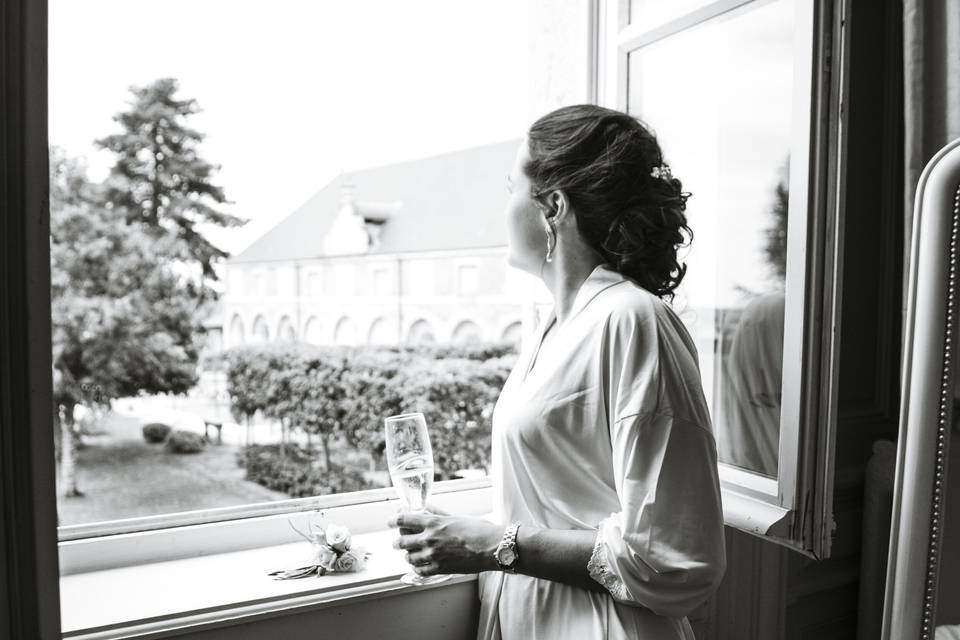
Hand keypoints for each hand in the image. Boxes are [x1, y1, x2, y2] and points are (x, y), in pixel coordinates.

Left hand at [387, 511, 502, 576]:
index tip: (391, 521)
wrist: (492, 547)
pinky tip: (420, 565)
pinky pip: (420, 571)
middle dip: (398, 541)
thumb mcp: (456, 517)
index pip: (404, 520)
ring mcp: (434, 555)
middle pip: (402, 541)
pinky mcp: (440, 569)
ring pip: (409, 557)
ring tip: (412, 554)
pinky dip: (418, 568)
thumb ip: (438, 513)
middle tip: (399, 541)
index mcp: (433, 523)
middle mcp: (430, 539)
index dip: (394, 520)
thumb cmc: (478, 530)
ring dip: (409, 555)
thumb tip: (426, 508)